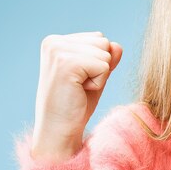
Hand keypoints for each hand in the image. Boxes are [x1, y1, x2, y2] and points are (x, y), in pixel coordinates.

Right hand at [31, 32, 122, 161]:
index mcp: (56, 41)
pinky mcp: (66, 63)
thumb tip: (117, 45)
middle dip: (100, 68)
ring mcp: (57, 51)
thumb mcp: (94, 76)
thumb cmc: (75, 106)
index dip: (97, 63)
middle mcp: (53, 42)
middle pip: (104, 42)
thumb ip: (105, 58)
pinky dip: (99, 83)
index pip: (99, 38)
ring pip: (105, 53)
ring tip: (79, 89)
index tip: (78, 81)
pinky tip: (79, 91)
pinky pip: (104, 66)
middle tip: (79, 87)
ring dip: (100, 76)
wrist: (59, 131)